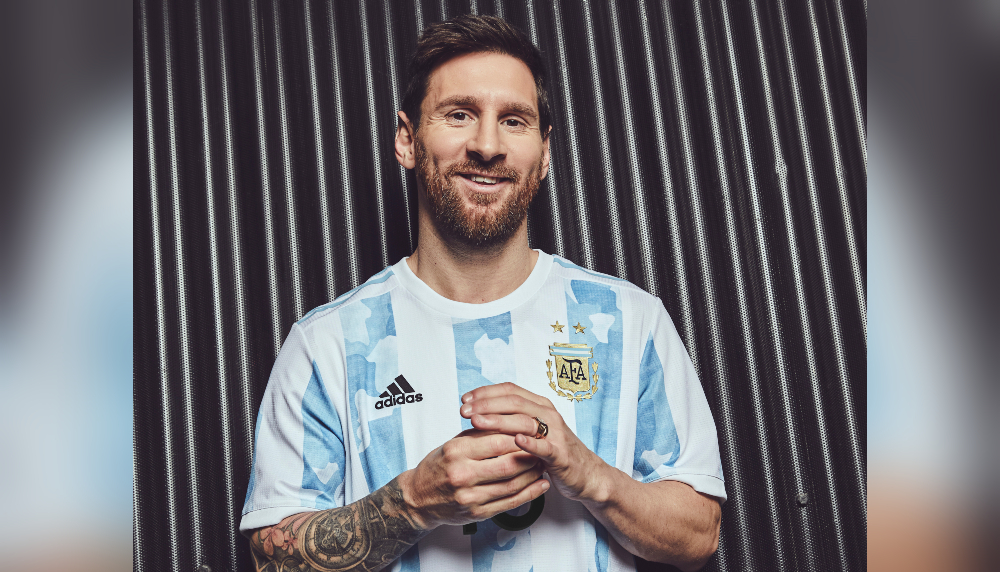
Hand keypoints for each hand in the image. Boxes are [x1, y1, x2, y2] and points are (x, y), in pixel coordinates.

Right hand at [400, 428, 549, 529]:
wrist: (418, 498)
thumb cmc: (437, 467)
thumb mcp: (453, 444)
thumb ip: (479, 435)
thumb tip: (510, 424)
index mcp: (457, 452)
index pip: (498, 442)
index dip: (520, 437)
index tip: (533, 432)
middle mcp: (462, 474)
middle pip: (508, 464)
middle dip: (530, 456)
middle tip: (542, 448)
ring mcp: (470, 496)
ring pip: (512, 485)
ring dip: (533, 474)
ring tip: (543, 464)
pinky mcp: (477, 513)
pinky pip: (510, 503)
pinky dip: (530, 494)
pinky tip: (541, 485)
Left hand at [460, 382, 610, 503]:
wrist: (585, 473)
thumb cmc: (553, 452)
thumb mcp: (531, 431)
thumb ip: (510, 420)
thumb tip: (478, 413)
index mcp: (538, 405)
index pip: (509, 390)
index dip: (485, 393)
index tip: (465, 400)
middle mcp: (547, 414)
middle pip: (514, 402)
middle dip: (485, 405)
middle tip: (464, 411)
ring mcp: (555, 433)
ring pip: (525, 420)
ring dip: (499, 420)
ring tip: (478, 422)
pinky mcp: (561, 454)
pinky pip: (544, 446)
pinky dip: (530, 443)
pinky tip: (515, 441)